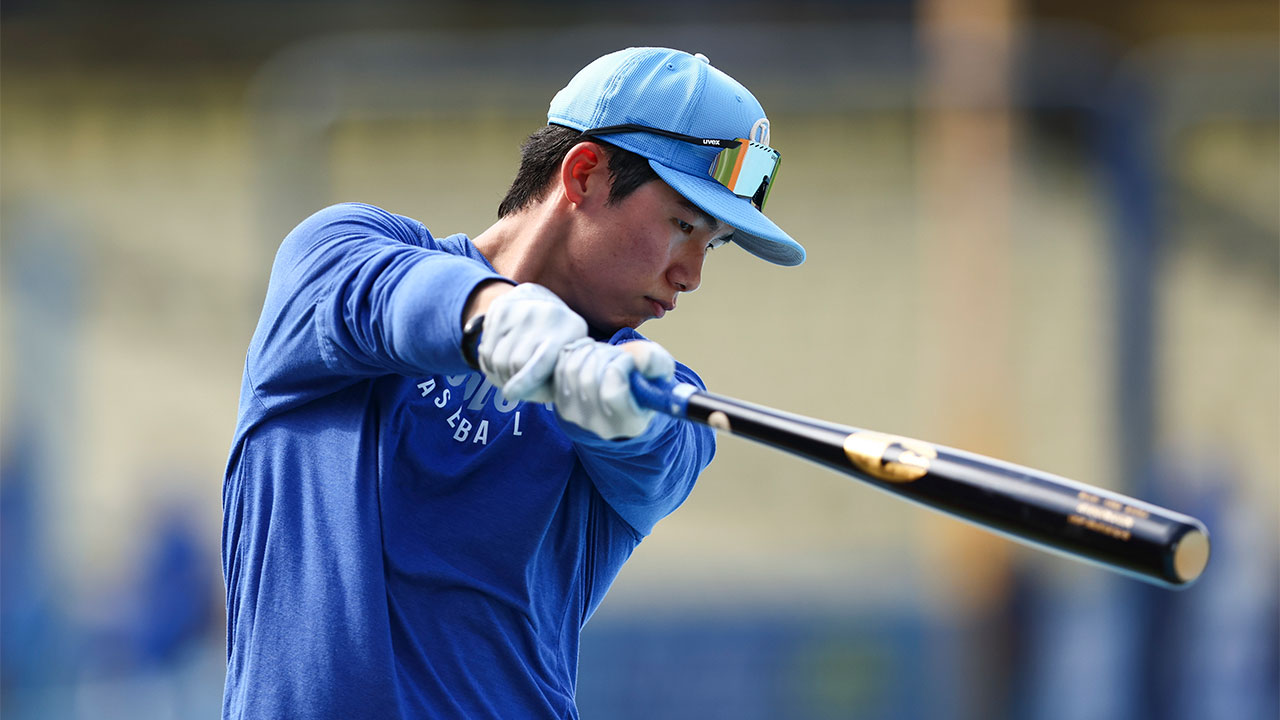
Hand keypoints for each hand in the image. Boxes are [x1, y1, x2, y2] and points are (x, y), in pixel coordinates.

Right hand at [477, 283, 587, 401]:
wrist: (544, 307)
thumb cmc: (557, 350)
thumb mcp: (564, 366)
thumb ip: (549, 387)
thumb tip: (515, 392)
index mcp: (571, 330)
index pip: (542, 361)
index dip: (523, 382)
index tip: (509, 395)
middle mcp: (546, 314)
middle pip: (515, 363)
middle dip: (514, 382)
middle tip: (520, 385)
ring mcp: (522, 309)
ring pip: (496, 359)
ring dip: (499, 374)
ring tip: (512, 372)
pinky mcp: (501, 308)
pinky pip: (485, 349)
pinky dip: (489, 363)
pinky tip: (502, 357)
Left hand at [553, 339, 675, 438]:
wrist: (625, 390)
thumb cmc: (646, 380)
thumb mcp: (660, 370)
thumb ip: (655, 363)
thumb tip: (639, 360)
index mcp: (629, 424)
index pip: (612, 393)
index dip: (620, 365)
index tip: (629, 359)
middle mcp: (600, 426)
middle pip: (589, 379)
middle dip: (605, 354)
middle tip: (617, 352)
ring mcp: (576, 416)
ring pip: (572, 371)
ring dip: (589, 351)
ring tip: (604, 351)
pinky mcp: (560, 402)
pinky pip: (559, 367)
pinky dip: (574, 352)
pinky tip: (590, 352)